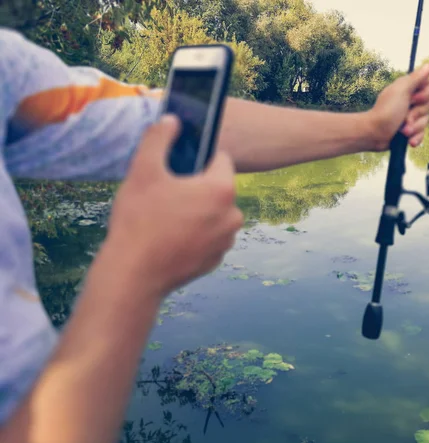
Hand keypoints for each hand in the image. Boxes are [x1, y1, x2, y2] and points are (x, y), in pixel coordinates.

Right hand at [102, 114, 243, 297]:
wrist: (134, 274)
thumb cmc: (139, 220)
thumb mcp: (143, 169)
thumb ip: (159, 137)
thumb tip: (172, 120)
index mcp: (222, 190)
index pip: (221, 159)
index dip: (198, 159)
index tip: (177, 168)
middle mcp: (233, 216)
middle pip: (218, 188)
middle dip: (197, 187)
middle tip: (167, 195)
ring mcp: (226, 241)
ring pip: (214, 213)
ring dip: (198, 211)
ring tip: (166, 218)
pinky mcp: (216, 260)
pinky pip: (209, 236)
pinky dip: (196, 234)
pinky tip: (170, 238)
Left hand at [368, 63, 428, 148]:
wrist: (375, 134)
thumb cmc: (386, 111)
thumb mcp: (401, 90)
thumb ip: (416, 78)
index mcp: (409, 88)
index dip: (425, 95)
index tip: (412, 99)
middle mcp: (411, 101)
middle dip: (417, 114)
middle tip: (404, 117)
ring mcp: (411, 116)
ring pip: (426, 121)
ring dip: (414, 127)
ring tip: (403, 131)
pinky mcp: (410, 130)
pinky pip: (422, 134)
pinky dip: (415, 138)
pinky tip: (409, 142)